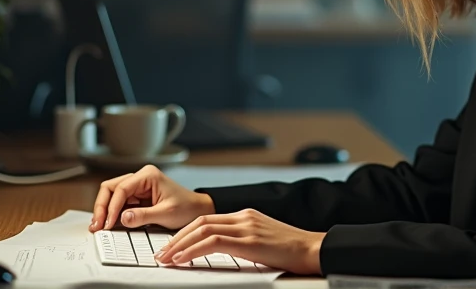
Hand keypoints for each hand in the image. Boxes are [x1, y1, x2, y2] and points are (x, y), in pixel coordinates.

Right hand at [89, 164, 214, 231]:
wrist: (197, 210)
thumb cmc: (186, 207)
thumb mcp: (166, 213)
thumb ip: (144, 216)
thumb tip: (122, 218)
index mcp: (148, 175)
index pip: (122, 188)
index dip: (112, 206)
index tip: (108, 223)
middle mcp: (140, 178)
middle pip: (111, 188)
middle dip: (102, 207)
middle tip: (97, 226)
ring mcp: (137, 187)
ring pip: (111, 196)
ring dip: (104, 211)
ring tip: (98, 227)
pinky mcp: (136, 198)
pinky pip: (119, 204)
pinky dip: (112, 214)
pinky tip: (108, 225)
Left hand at [155, 209, 324, 274]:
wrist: (314, 249)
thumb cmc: (293, 251)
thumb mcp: (264, 241)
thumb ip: (244, 241)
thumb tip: (223, 251)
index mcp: (246, 215)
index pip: (207, 219)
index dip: (185, 232)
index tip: (171, 247)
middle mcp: (244, 216)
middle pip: (200, 221)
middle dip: (176, 238)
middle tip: (161, 253)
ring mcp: (247, 227)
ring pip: (203, 229)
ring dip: (179, 245)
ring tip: (166, 258)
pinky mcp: (250, 241)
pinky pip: (213, 242)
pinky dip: (193, 250)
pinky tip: (182, 259)